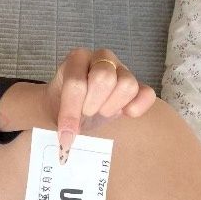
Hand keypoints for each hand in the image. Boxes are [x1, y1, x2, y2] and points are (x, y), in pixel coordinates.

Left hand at [44, 48, 155, 163]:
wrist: (70, 107)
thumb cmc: (61, 105)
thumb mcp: (54, 109)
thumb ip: (60, 119)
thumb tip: (67, 140)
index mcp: (77, 59)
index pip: (76, 84)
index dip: (71, 113)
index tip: (66, 134)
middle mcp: (101, 58)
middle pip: (104, 79)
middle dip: (93, 104)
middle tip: (86, 113)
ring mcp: (122, 70)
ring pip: (127, 85)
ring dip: (112, 106)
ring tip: (101, 111)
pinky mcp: (138, 85)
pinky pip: (147, 94)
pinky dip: (137, 107)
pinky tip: (124, 114)